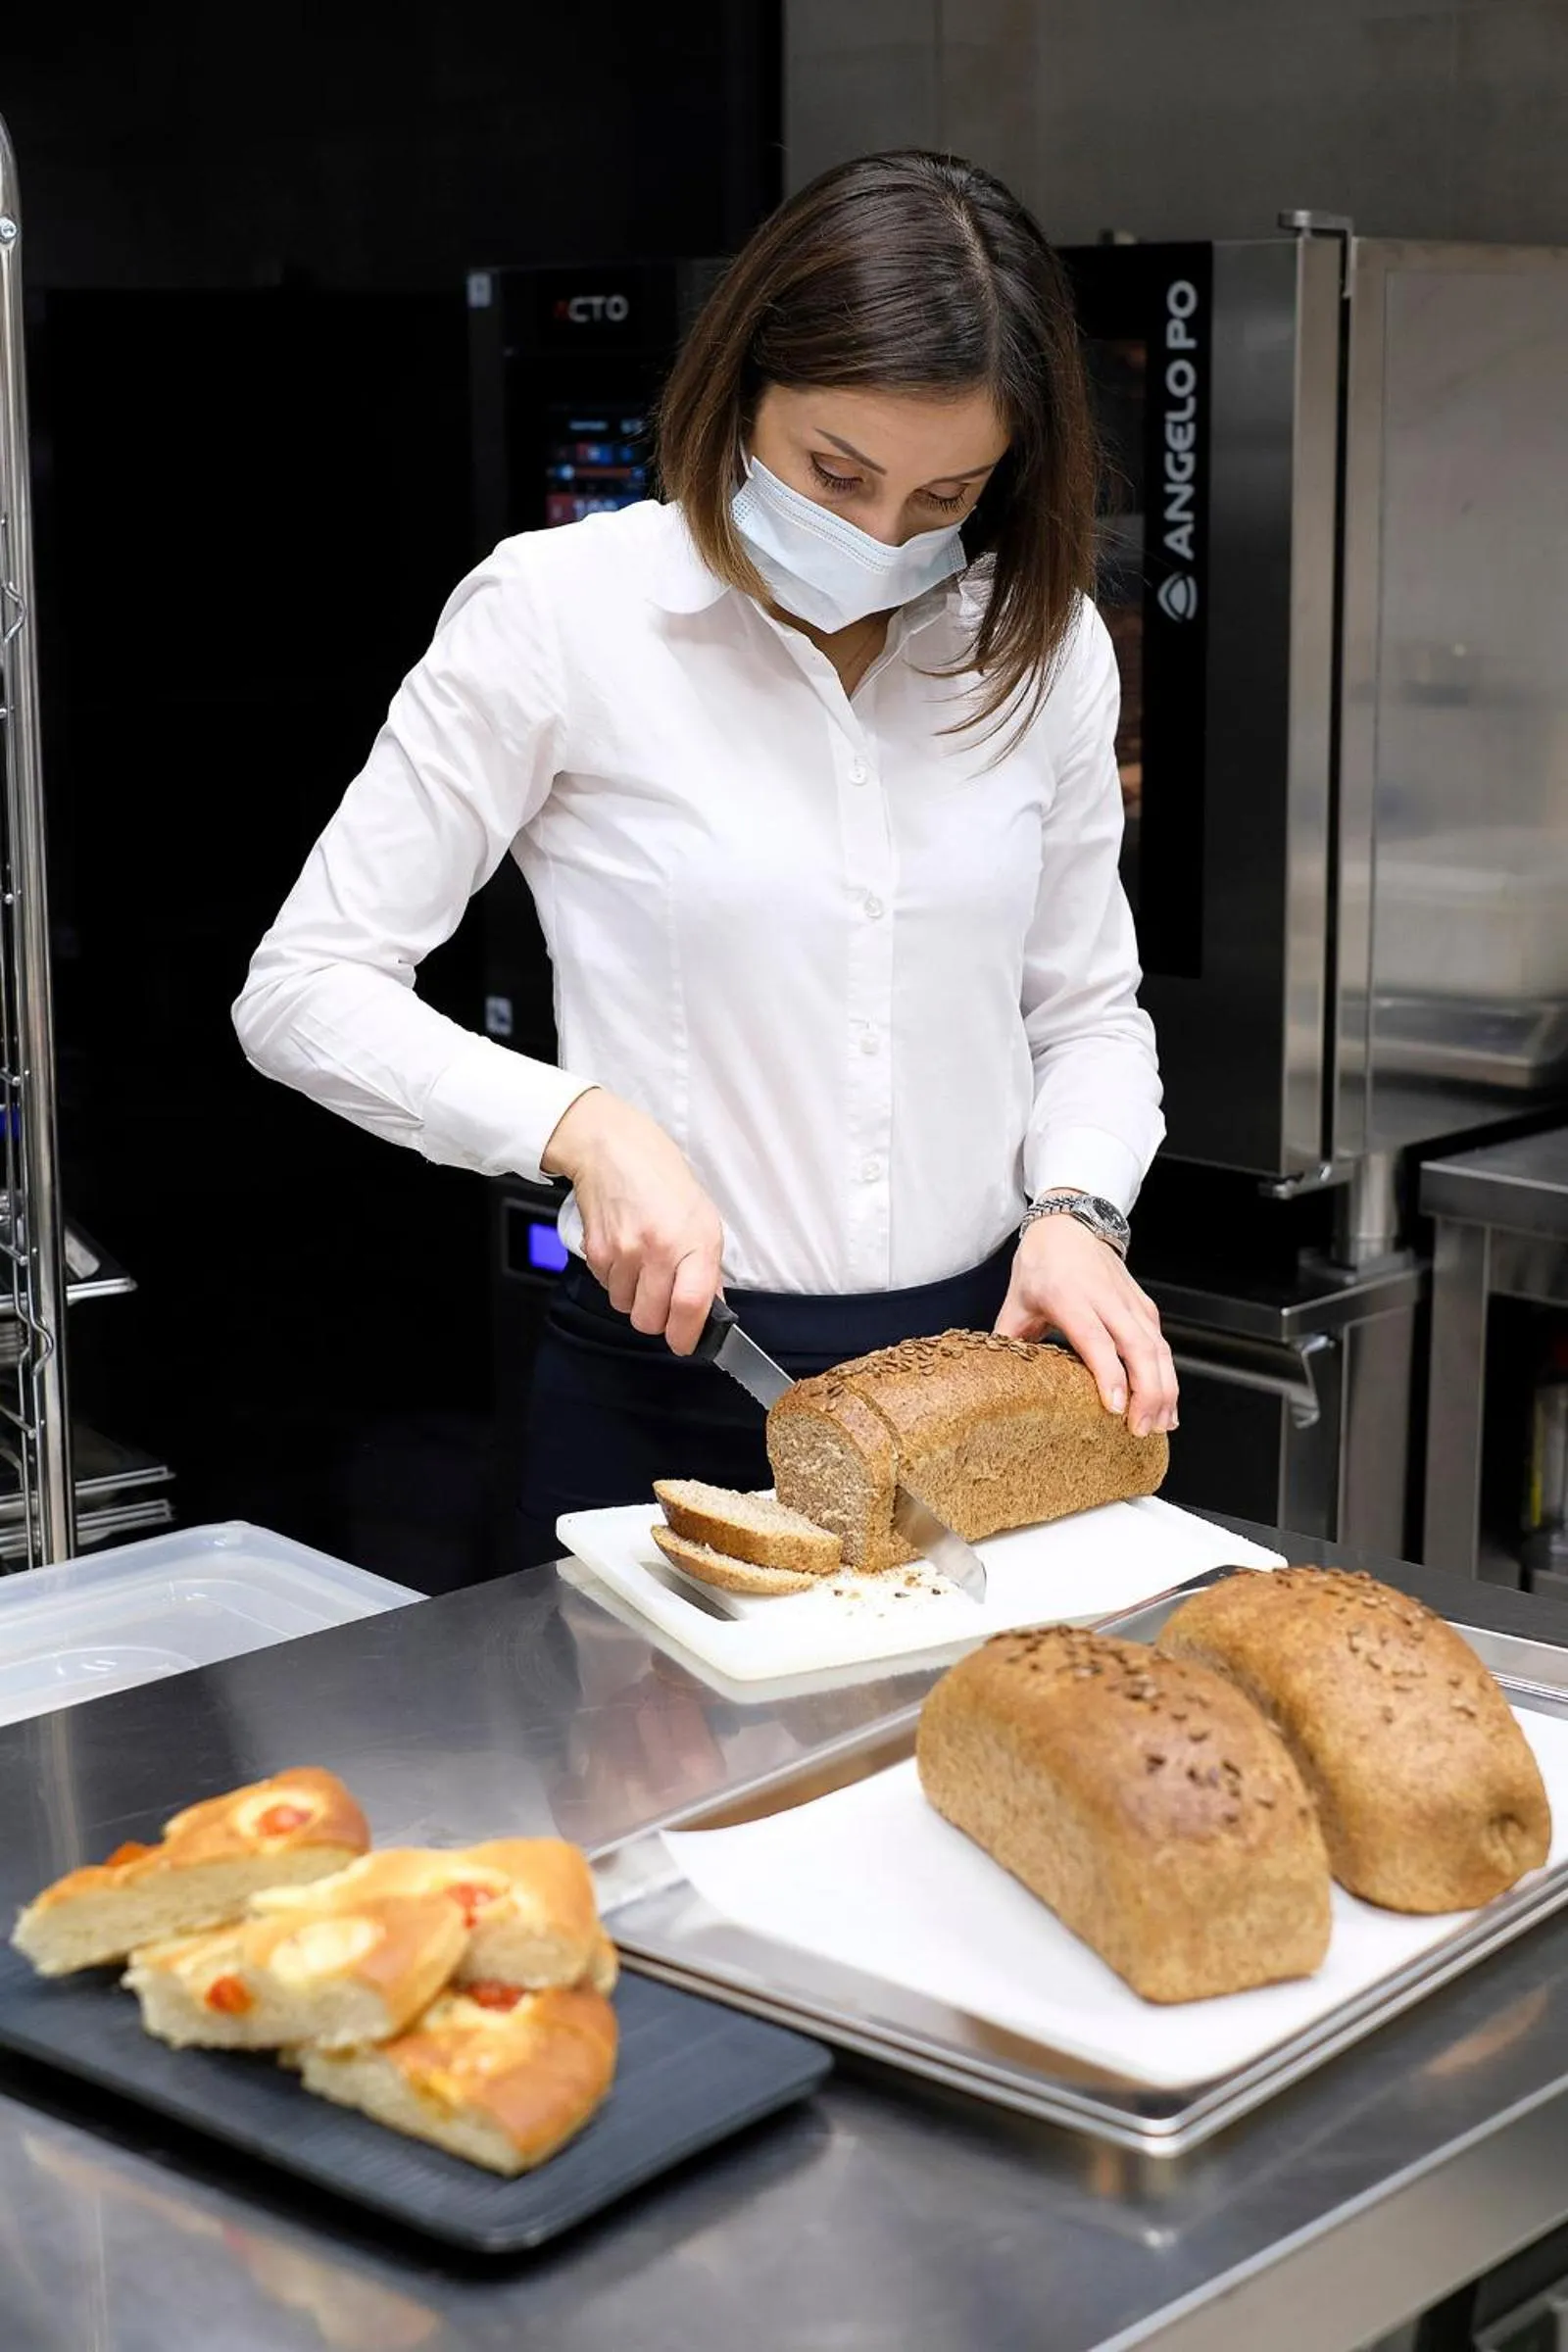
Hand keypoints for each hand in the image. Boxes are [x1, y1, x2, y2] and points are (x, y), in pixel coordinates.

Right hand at [541, 1088, 725, 1354]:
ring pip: (626, 1307)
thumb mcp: (704, 1218)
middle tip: (663, 1301)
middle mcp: (658, 1249)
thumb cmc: (664, 1179)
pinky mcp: (595, 1251)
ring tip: (642, 1265)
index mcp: (694, 1240)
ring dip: (634, 1297)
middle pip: (651, 1319)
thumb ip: (708, 1268)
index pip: (690, 1306)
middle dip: (658, 1320)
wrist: (614, 1149)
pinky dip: (616, 1280)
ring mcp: (623, 1252)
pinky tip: (624, 1251)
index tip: (686, 1343)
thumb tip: (710, 1309)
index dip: (686, 1336)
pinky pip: (606, 1287)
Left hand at [994, 1215, 1178, 1436]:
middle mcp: (1106, 1299)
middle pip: (1138, 1348)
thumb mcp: (1016, 1301)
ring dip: (1164, 1390)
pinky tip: (1166, 1405)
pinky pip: (1163, 1345)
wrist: (1069, 1224)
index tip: (1114, 1407)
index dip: (1108, 1374)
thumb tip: (994, 1383)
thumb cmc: (1041, 1263)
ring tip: (1159, 1426)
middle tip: (1140, 1430)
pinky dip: (1169, 1377)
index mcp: (1069, 1296)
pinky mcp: (1146, 1307)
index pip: (1096, 1339)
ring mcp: (1130, 1303)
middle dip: (1146, 1392)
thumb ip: (1008, 1342)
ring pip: (1157, 1348)